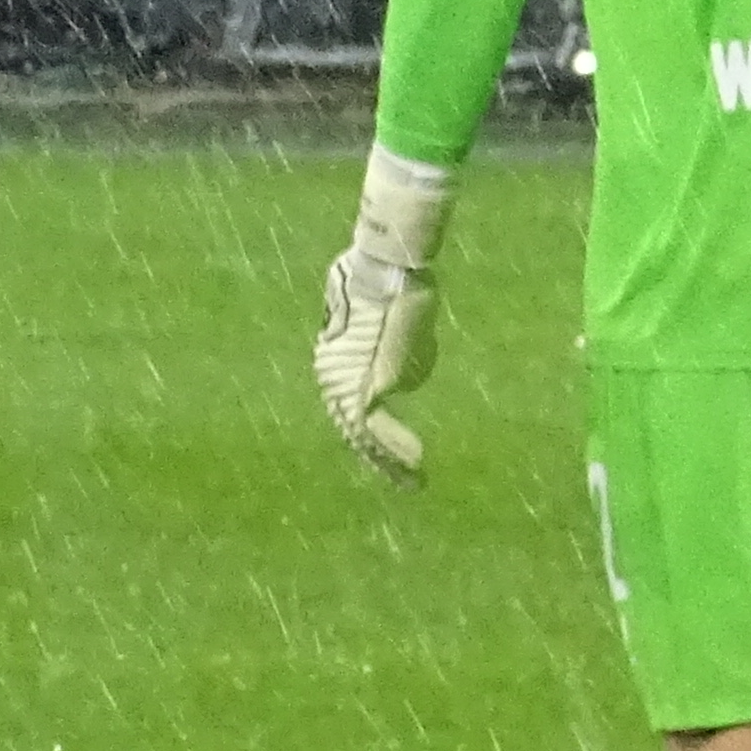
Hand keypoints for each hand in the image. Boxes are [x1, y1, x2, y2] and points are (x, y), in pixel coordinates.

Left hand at [311, 146, 453, 483]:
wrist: (389, 269)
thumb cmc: (390, 278)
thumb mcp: (391, 316)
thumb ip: (392, 342)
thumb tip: (404, 361)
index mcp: (334, 358)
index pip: (349, 405)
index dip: (371, 433)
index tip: (393, 451)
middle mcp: (333, 376)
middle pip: (353, 428)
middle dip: (380, 456)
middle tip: (405, 479)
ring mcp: (345, 382)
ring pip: (363, 436)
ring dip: (390, 462)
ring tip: (414, 482)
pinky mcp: (365, 387)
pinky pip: (377, 429)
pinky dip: (396, 449)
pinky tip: (417, 465)